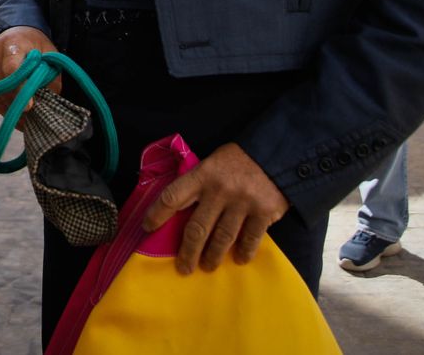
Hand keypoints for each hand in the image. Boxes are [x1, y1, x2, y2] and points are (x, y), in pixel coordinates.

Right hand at [0, 27, 60, 114]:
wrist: (12, 33)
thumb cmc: (33, 46)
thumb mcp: (49, 55)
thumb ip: (50, 78)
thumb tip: (46, 103)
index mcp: (14, 44)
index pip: (12, 70)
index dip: (19, 90)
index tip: (29, 107)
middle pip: (2, 87)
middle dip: (16, 106)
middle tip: (30, 119)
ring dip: (7, 110)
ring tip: (22, 119)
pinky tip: (9, 107)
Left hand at [142, 143, 287, 273]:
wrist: (276, 155)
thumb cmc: (237, 162)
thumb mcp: (212, 164)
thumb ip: (197, 184)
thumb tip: (177, 213)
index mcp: (202, 175)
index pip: (172, 197)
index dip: (157, 214)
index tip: (147, 228)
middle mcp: (220, 190)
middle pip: (197, 228)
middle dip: (188, 252)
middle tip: (183, 268)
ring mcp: (242, 202)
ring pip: (222, 238)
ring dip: (213, 257)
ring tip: (207, 266)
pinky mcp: (264, 212)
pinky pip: (250, 239)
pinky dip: (243, 252)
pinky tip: (239, 259)